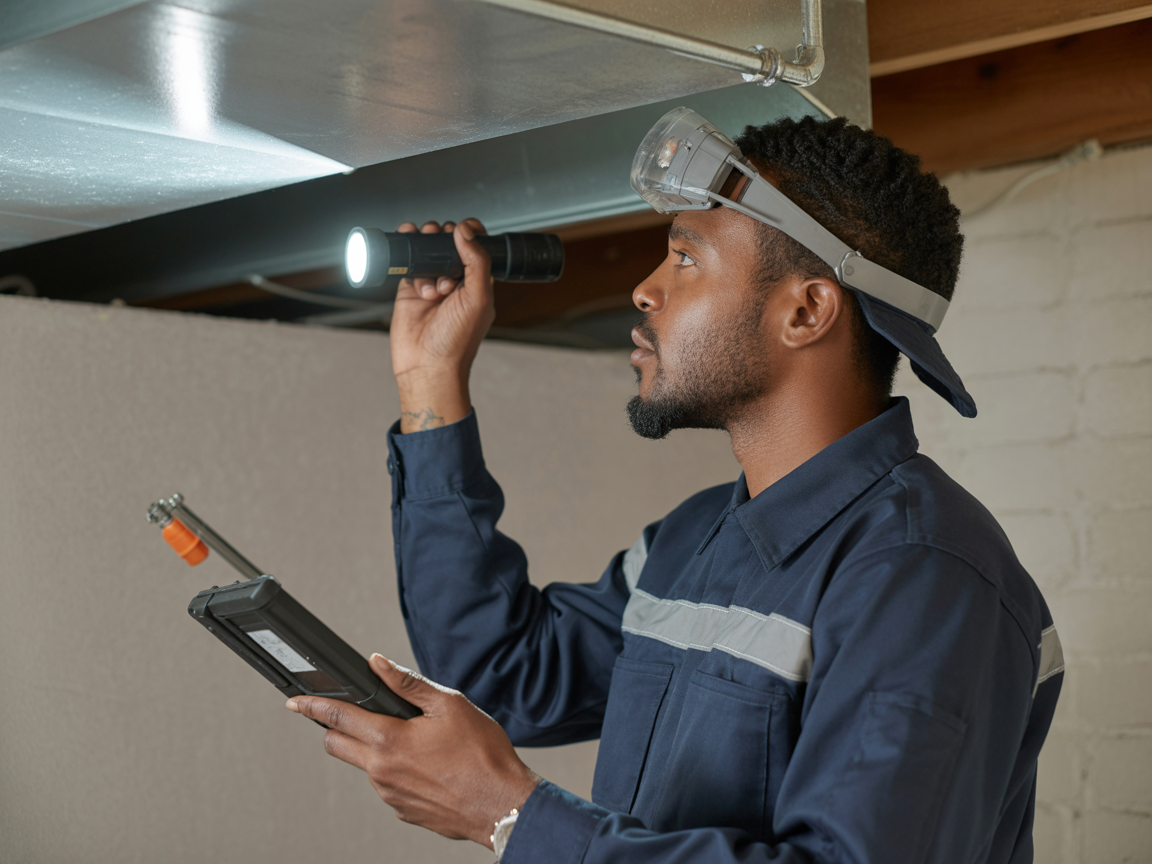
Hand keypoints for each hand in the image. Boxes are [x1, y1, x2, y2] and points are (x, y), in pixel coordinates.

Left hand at [286, 654, 539, 847]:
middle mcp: (381, 771)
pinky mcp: (403, 811)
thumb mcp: (450, 705)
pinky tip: (428, 764)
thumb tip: (380, 664)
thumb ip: (409, 684)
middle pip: (338, 746)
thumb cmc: (482, 754)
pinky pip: (388, 784)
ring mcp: (389, 795)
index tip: (295, 701)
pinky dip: (397, 769)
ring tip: (418, 740)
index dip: (312, 705)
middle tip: (357, 715)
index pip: (338, 718)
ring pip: (366, 765)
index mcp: (389, 740)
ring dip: (376, 749)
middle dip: (337, 728)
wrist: (501, 804)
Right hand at [390, 219, 495, 432]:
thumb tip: (467, 231)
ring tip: (430, 274)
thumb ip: (477, 262)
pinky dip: (409, 257)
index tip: (464, 228)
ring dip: (427, 251)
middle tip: (442, 247)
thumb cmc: (457, 342)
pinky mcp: (409, 289)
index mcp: (478, 283)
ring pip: (428, 250)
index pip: (476, 247)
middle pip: (449, 244)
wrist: (427, 365)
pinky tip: (414, 269)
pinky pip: (408, 263)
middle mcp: (455, 282)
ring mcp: (431, 284)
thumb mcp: (478, 298)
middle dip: (444, 239)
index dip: (470, 233)